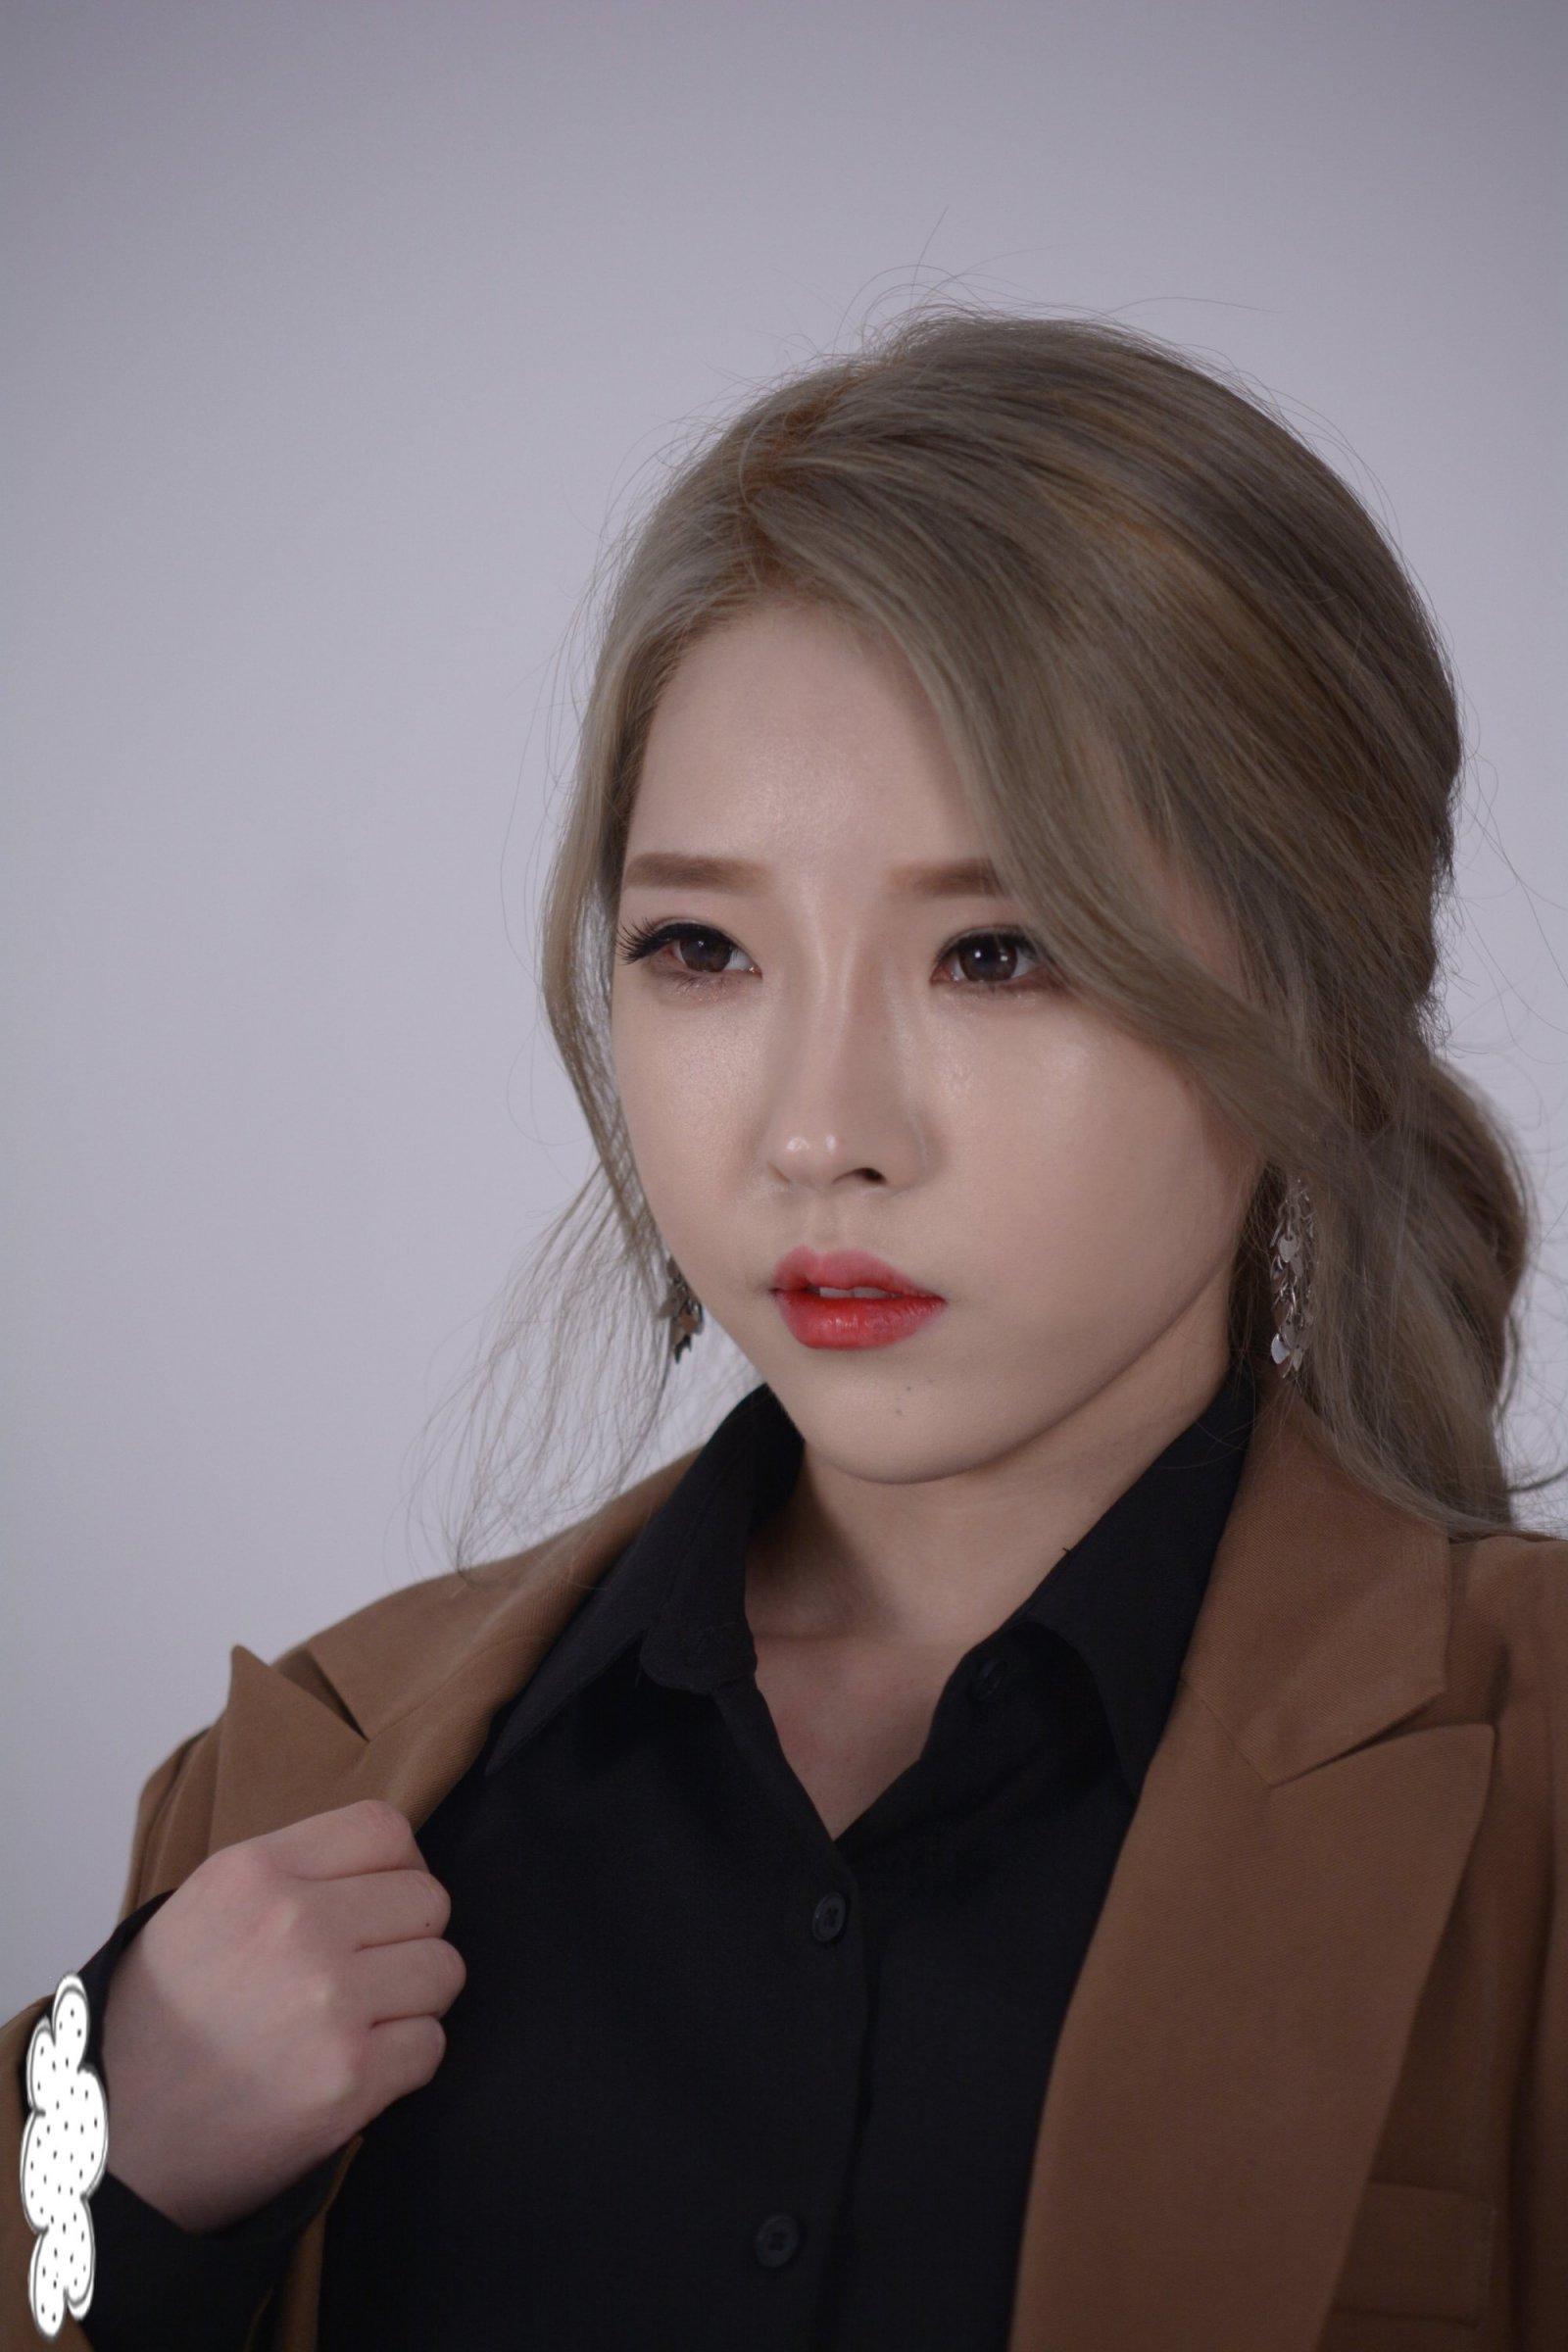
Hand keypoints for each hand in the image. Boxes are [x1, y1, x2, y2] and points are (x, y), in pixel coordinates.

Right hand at [98, 1797, 465, 2233]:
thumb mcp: (201, 1909)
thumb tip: (382, 1866)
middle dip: (408, 1938)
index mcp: (254, 1872)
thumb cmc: (157, 2026)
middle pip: (429, 1899)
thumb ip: (289, 1875)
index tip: (378, 1905)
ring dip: (414, 2001)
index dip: (397, 1868)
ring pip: (444, 1969)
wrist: (113, 2142)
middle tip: (365, 1975)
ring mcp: (328, 2003)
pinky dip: (405, 2062)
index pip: (384, 1829)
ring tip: (358, 2024)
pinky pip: (432, 2044)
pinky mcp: (349, 2078)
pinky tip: (354, 2070)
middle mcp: (296, 1925)